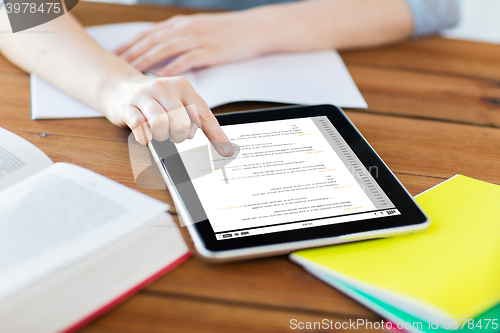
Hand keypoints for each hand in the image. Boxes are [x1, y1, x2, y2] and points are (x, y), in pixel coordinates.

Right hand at [103, 74, 233, 155]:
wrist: (119, 87)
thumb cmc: (155, 99)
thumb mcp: (177, 101)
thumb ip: (196, 118)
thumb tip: (221, 144)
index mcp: (182, 86)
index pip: (203, 114)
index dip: (216, 135)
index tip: (226, 151)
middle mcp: (164, 87)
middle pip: (182, 122)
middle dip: (179, 135)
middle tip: (173, 133)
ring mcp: (144, 96)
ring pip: (161, 123)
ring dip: (162, 136)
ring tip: (159, 133)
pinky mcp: (127, 106)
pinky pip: (140, 127)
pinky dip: (145, 137)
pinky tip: (146, 134)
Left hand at [115, 12, 267, 75]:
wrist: (253, 28)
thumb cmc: (227, 32)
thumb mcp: (199, 30)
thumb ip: (180, 38)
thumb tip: (162, 53)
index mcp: (181, 25)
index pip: (149, 33)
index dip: (131, 43)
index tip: (115, 54)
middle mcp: (185, 29)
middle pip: (152, 40)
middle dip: (132, 52)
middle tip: (116, 65)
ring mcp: (198, 39)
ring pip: (165, 48)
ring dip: (147, 60)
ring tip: (132, 71)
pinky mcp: (210, 50)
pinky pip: (187, 59)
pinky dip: (173, 67)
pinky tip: (162, 76)